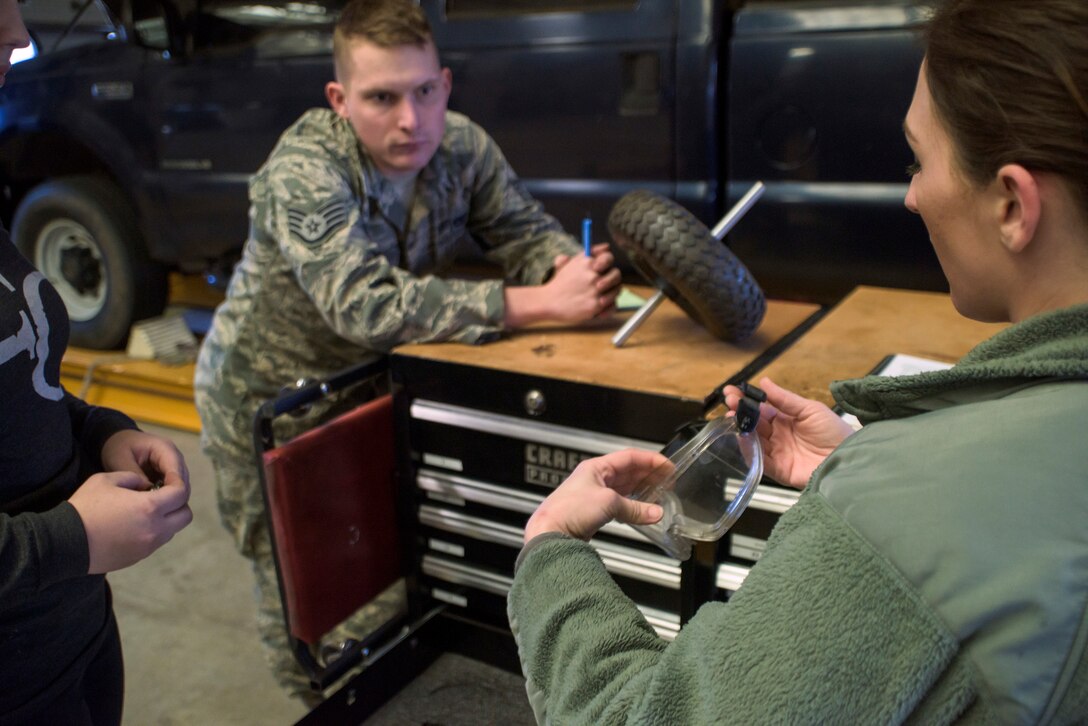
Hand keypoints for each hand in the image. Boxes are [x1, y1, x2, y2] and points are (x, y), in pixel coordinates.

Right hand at [70, 429, 193, 573]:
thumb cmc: (85, 508)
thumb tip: (146, 485)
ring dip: (166, 519)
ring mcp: (148, 546)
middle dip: (178, 504)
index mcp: (150, 507)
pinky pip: (156, 542)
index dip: (179, 483)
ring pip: (172, 531)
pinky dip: (153, 532)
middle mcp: (155, 529)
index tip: (170, 479)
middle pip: (185, 516)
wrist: (64, 543)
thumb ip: (133, 478)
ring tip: (145, 511)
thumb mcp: (107, 480)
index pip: (182, 494)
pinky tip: (134, 525)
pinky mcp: (138, 557)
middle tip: (162, 496)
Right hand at [505, 244, 621, 326]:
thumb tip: (606, 246)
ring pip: (616, 290)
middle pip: (616, 274)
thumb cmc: (560, 283)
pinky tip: (600, 308)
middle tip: (603, 285)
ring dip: (610, 293)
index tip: (600, 268)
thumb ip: (589, 253)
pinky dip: (609, 308)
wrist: (549, 301)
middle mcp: (592, 275)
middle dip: (612, 279)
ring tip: (599, 297)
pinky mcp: (595, 306)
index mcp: (586, 262)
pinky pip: (613, 305)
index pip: (608, 256)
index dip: (607, 262)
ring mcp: (595, 291)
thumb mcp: (570, 262)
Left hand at [524, 449, 668, 541]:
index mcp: (596, 467)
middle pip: (627, 472)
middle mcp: (595, 478)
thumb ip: (635, 508)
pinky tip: (641, 510)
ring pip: (623, 489)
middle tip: (668, 481)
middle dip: (648, 475)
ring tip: (659, 494)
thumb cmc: (569, 510)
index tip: (668, 467)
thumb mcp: (608, 503)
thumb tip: (655, 512)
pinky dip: (632, 506)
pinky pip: (618, 504)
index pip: (629, 457)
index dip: (650, 460)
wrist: (549, 533)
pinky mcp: (593, 512)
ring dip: (641, 491)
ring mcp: (594, 495)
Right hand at [724, 377, 853, 488]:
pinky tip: (742, 436)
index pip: (761, 408)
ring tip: (732, 416)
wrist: (849, 458)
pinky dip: (748, 450)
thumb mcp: (810, 409)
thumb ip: (785, 399)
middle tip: (729, 401)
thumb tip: (763, 382)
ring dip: (741, 428)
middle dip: (740, 411)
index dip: (747, 400)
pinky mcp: (778, 470)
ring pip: (753, 440)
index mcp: (786, 420)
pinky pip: (759, 460)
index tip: (732, 391)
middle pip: (754, 423)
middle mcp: (779, 436)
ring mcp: (777, 453)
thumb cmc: (834, 431)